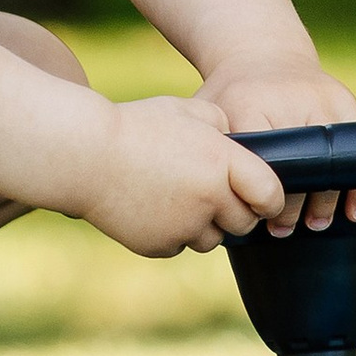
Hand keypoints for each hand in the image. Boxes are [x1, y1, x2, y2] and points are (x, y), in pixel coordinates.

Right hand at [78, 96, 289, 259]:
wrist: (83, 156)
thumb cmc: (135, 126)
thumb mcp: (185, 109)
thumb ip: (220, 125)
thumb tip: (235, 142)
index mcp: (222, 162)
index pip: (270, 194)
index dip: (272, 198)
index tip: (264, 197)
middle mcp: (209, 199)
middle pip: (244, 223)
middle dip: (237, 212)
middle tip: (219, 195)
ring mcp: (183, 227)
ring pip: (212, 239)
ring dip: (205, 224)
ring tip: (179, 198)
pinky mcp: (159, 246)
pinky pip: (178, 244)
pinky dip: (173, 232)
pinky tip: (153, 207)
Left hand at [194, 65, 355, 232]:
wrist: (261, 51)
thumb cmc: (228, 94)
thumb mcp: (207, 112)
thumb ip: (202, 148)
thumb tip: (203, 203)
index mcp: (248, 103)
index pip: (259, 163)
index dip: (261, 197)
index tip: (257, 218)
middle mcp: (288, 99)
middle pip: (299, 168)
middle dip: (292, 207)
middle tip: (281, 230)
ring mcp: (320, 98)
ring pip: (331, 163)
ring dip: (326, 202)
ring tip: (314, 224)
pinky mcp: (343, 99)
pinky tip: (352, 211)